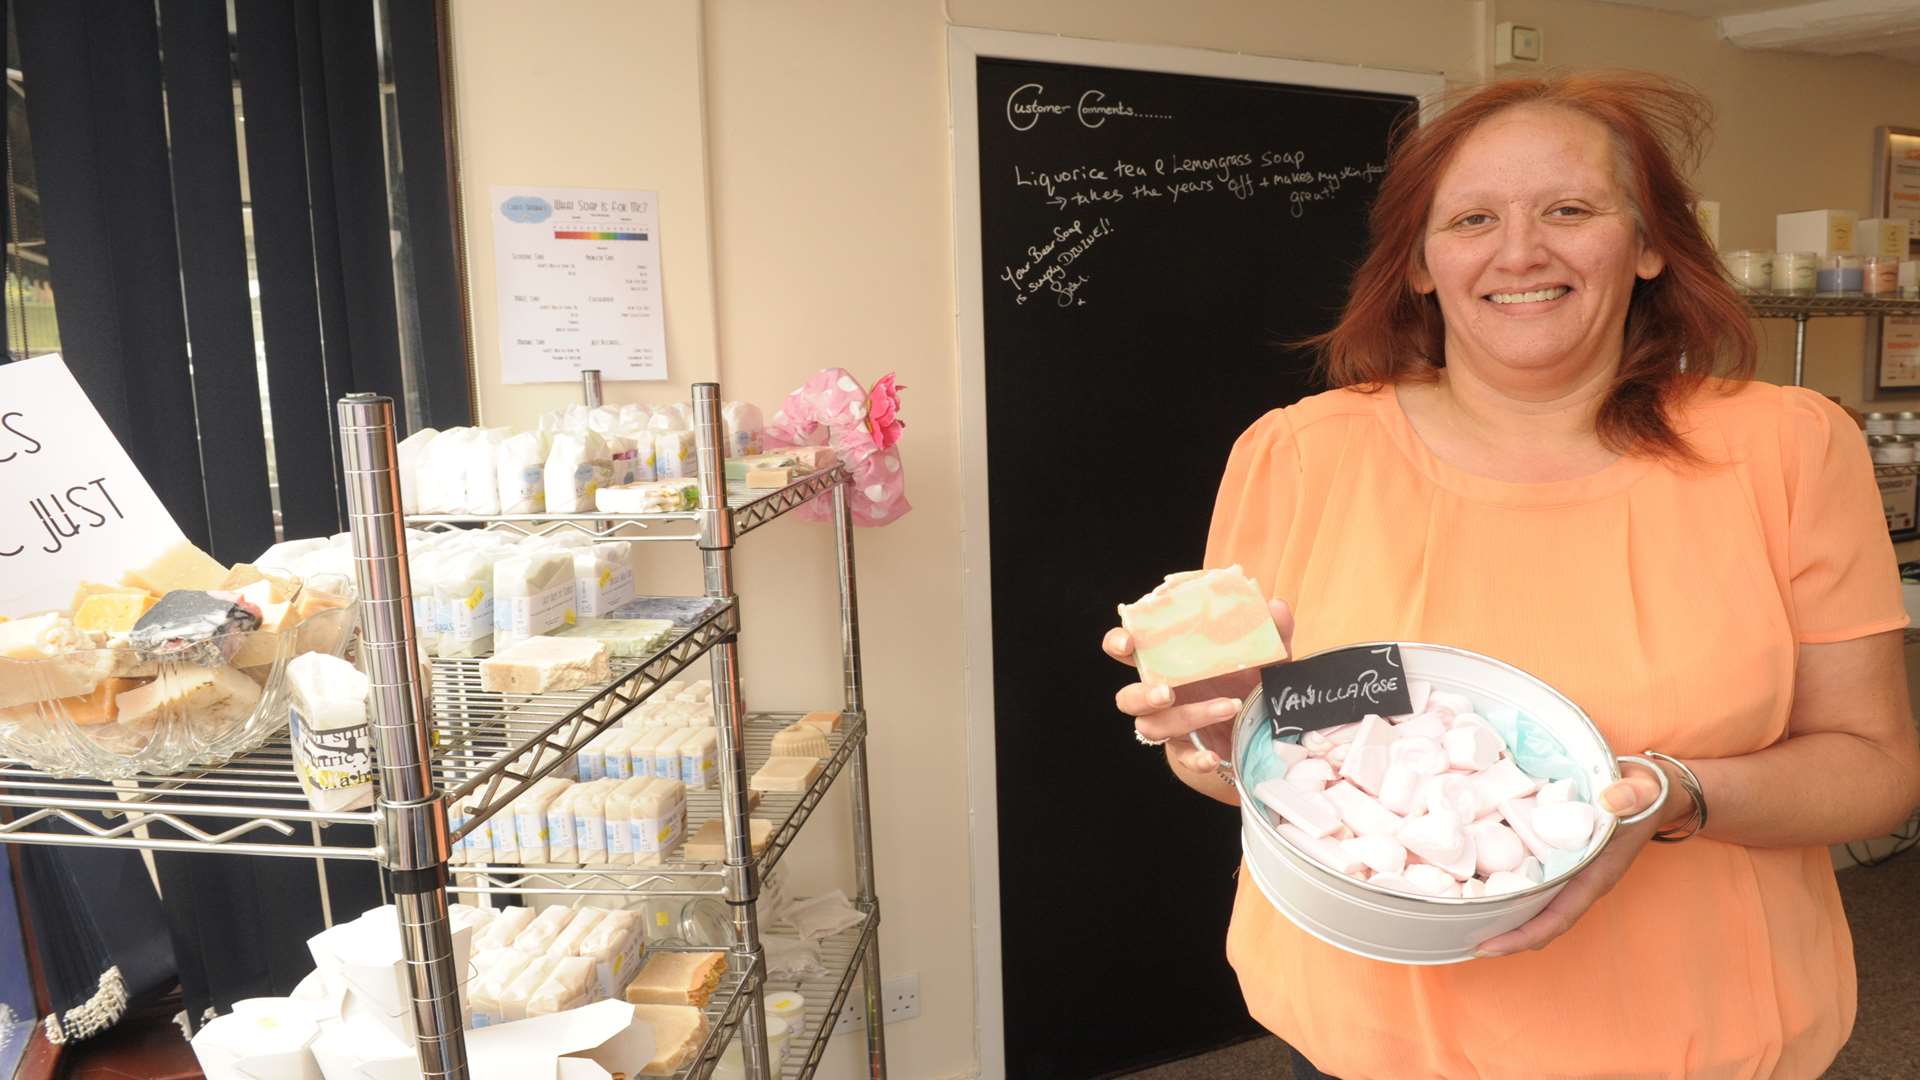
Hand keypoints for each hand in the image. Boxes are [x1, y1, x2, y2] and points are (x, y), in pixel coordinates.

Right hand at [1103, 598, 1294, 776]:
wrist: (1260, 727)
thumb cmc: (1248, 680)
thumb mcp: (1265, 655)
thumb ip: (1270, 630)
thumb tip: (1276, 606)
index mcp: (1170, 662)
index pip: (1127, 649)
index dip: (1118, 643)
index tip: (1129, 643)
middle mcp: (1163, 693)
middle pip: (1127, 698)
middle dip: (1143, 694)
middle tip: (1168, 691)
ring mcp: (1172, 725)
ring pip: (1153, 727)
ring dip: (1187, 716)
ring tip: (1227, 706)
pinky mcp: (1188, 751)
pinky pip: (1182, 758)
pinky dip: (1196, 758)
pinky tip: (1214, 756)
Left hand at [1473, 759, 1686, 956]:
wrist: (1652, 791)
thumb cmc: (1648, 796)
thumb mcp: (1644, 791)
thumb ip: (1630, 794)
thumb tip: (1610, 799)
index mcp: (1595, 876)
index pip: (1558, 918)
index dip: (1523, 936)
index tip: (1488, 946)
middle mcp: (1578, 880)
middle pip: (1537, 919)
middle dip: (1502, 932)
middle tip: (1460, 936)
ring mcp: (1567, 870)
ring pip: (1530, 900)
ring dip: (1499, 908)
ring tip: (1461, 913)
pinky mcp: (1557, 854)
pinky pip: (1529, 875)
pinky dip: (1504, 879)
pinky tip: (1476, 874)